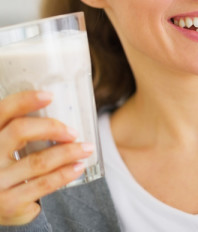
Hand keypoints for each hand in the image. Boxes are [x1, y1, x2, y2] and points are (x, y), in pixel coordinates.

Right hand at [0, 91, 93, 224]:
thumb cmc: (4, 171)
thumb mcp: (3, 148)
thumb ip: (17, 133)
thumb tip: (57, 110)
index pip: (3, 111)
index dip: (25, 100)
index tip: (50, 96)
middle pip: (20, 131)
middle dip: (52, 127)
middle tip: (73, 131)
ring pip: (38, 160)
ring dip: (68, 152)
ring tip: (87, 148)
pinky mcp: (9, 204)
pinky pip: (43, 184)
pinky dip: (65, 174)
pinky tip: (78, 167)